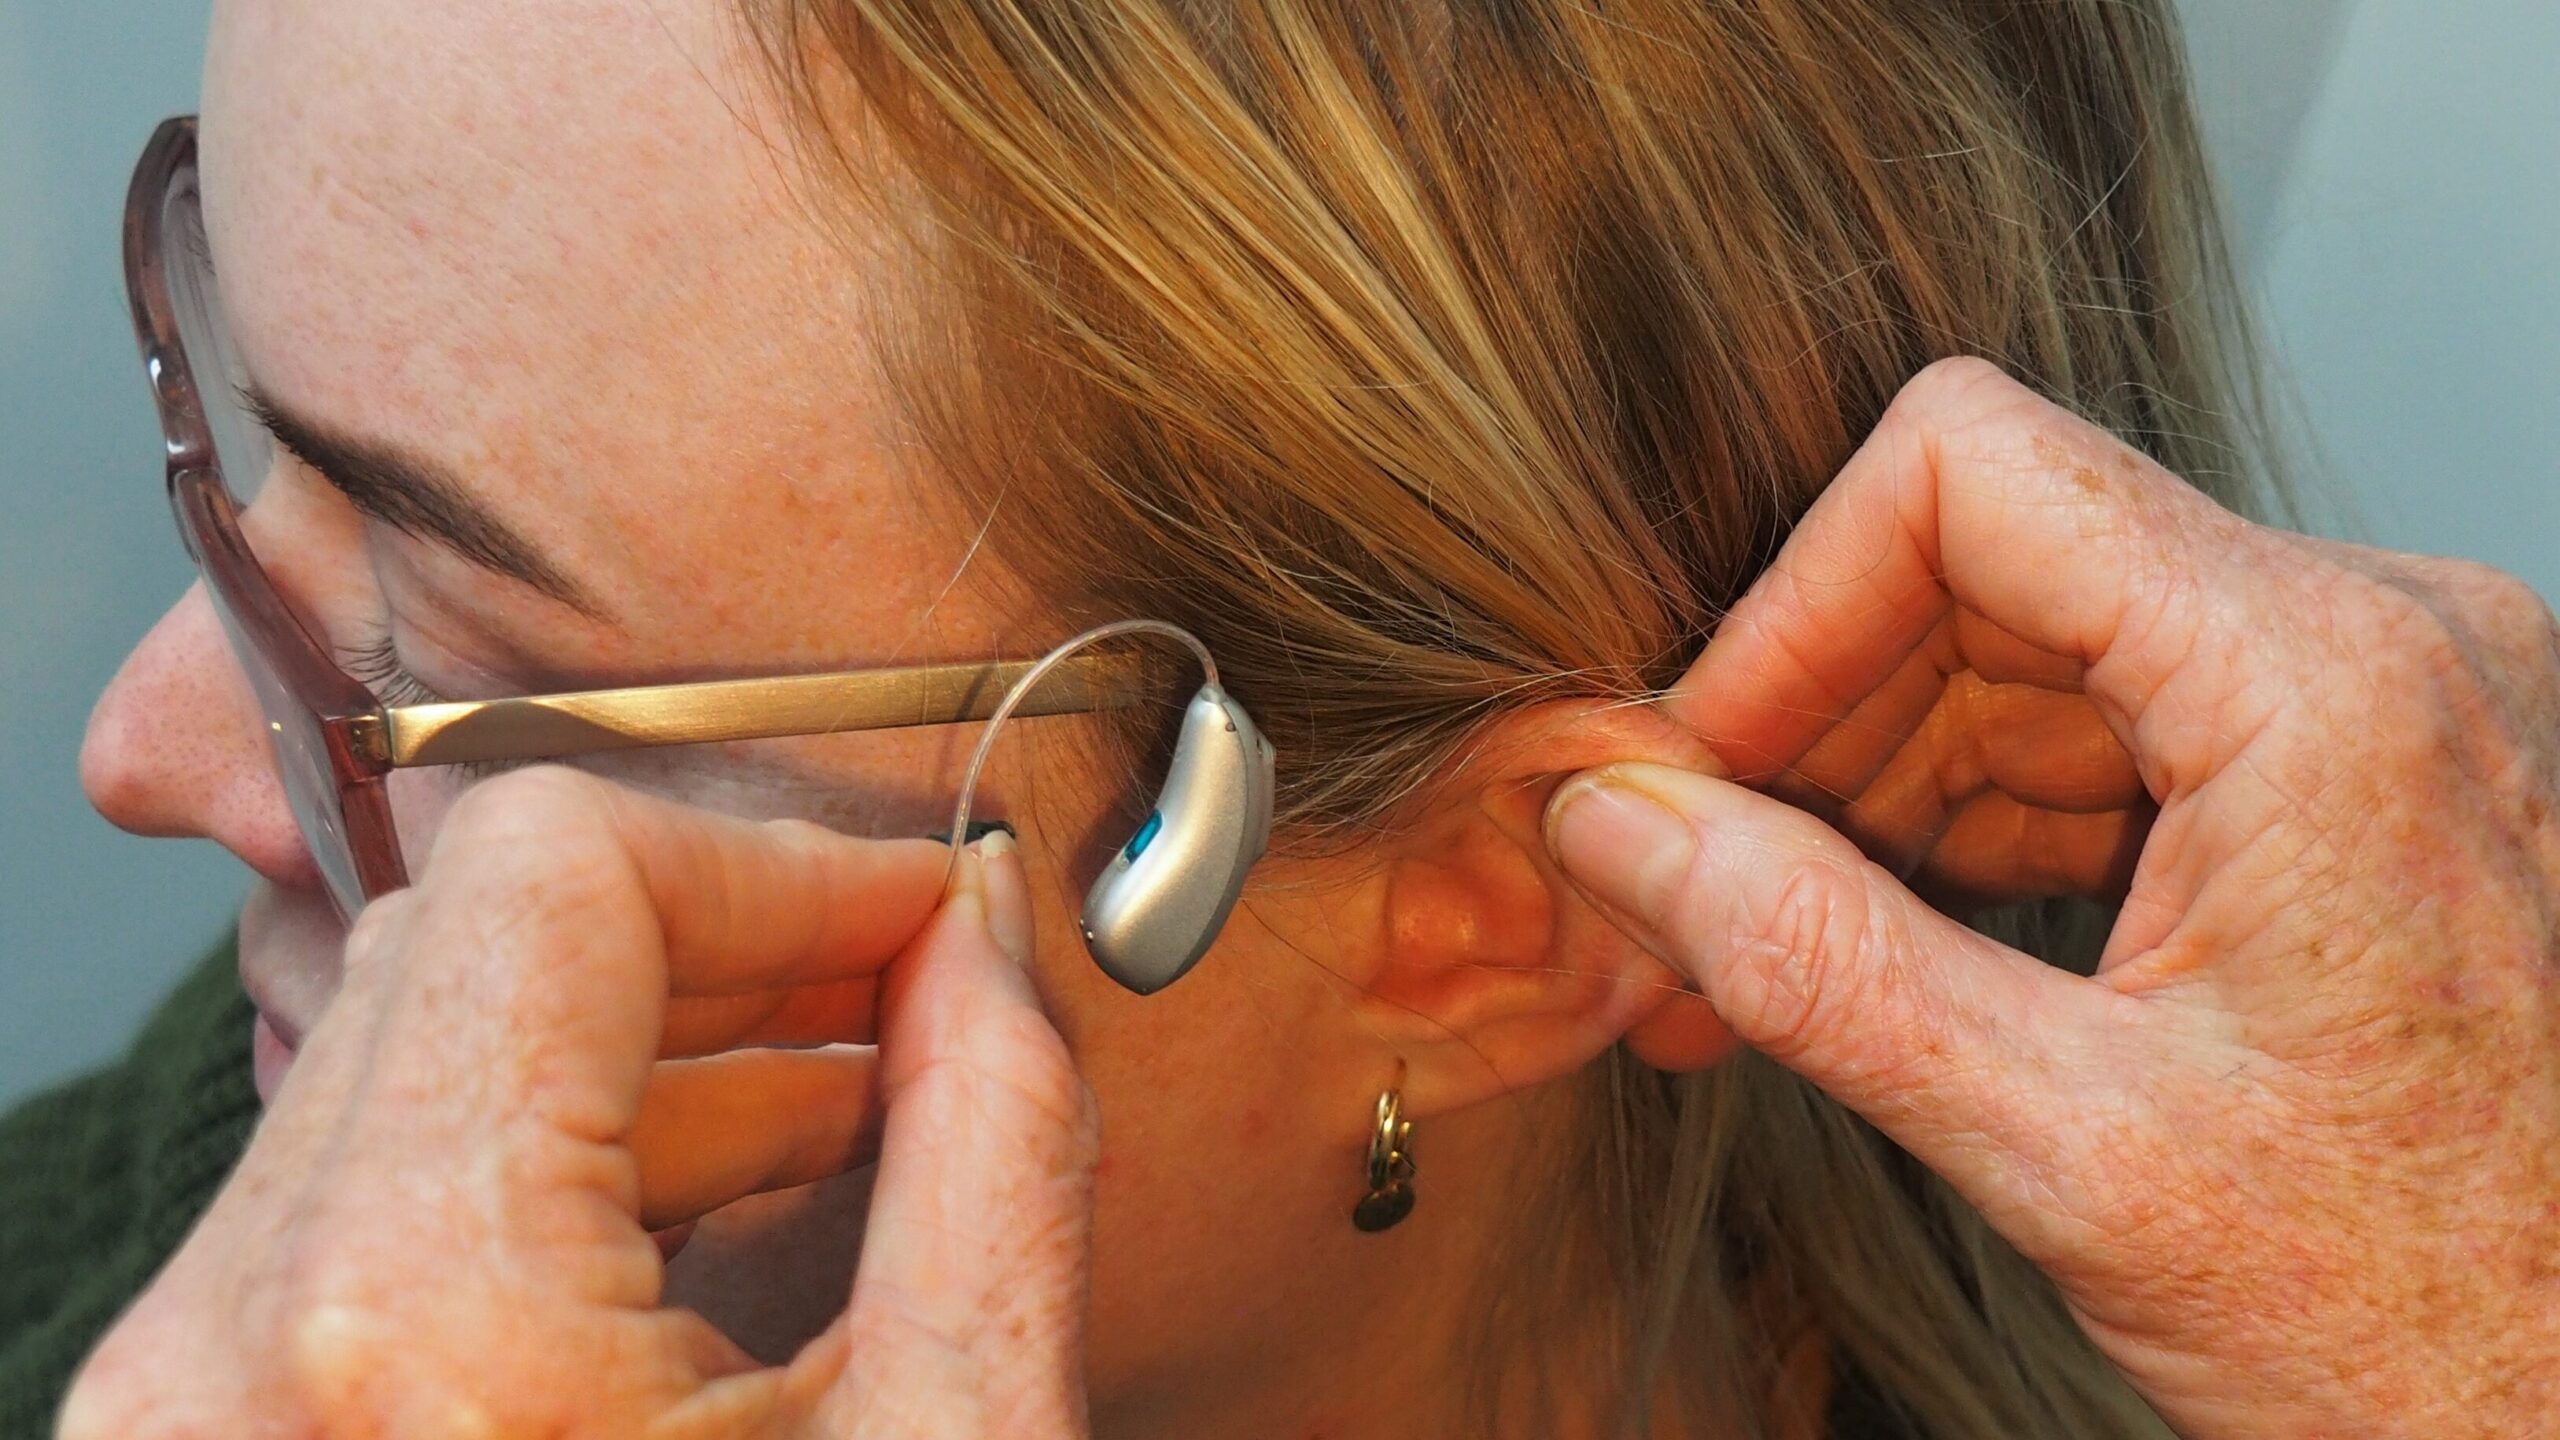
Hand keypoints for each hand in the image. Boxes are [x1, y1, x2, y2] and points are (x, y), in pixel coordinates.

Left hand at [59, 768, 1096, 1438]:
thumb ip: (998, 1147)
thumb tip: (995, 936)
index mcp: (420, 1328)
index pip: (556, 870)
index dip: (782, 863)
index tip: (923, 919)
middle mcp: (234, 1346)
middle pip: (468, 943)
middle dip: (726, 946)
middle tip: (909, 992)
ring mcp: (184, 1398)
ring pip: (407, 1061)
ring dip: (650, 1053)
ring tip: (851, 1109)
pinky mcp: (199, 1433)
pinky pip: (363, 1198)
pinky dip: (553, 1169)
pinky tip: (714, 1219)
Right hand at [1543, 358, 2559, 1435]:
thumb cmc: (2429, 1326)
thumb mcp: (2076, 1154)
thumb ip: (1820, 965)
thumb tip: (1621, 831)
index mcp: (2326, 684)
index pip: (1968, 470)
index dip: (1791, 606)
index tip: (1698, 766)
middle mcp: (2377, 639)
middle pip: (1989, 562)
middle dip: (1814, 728)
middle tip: (1689, 896)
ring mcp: (2378, 699)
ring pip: (2033, 644)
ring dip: (1874, 791)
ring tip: (1762, 961)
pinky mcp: (2358, 770)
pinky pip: (2110, 726)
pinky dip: (1975, 825)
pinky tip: (1887, 951)